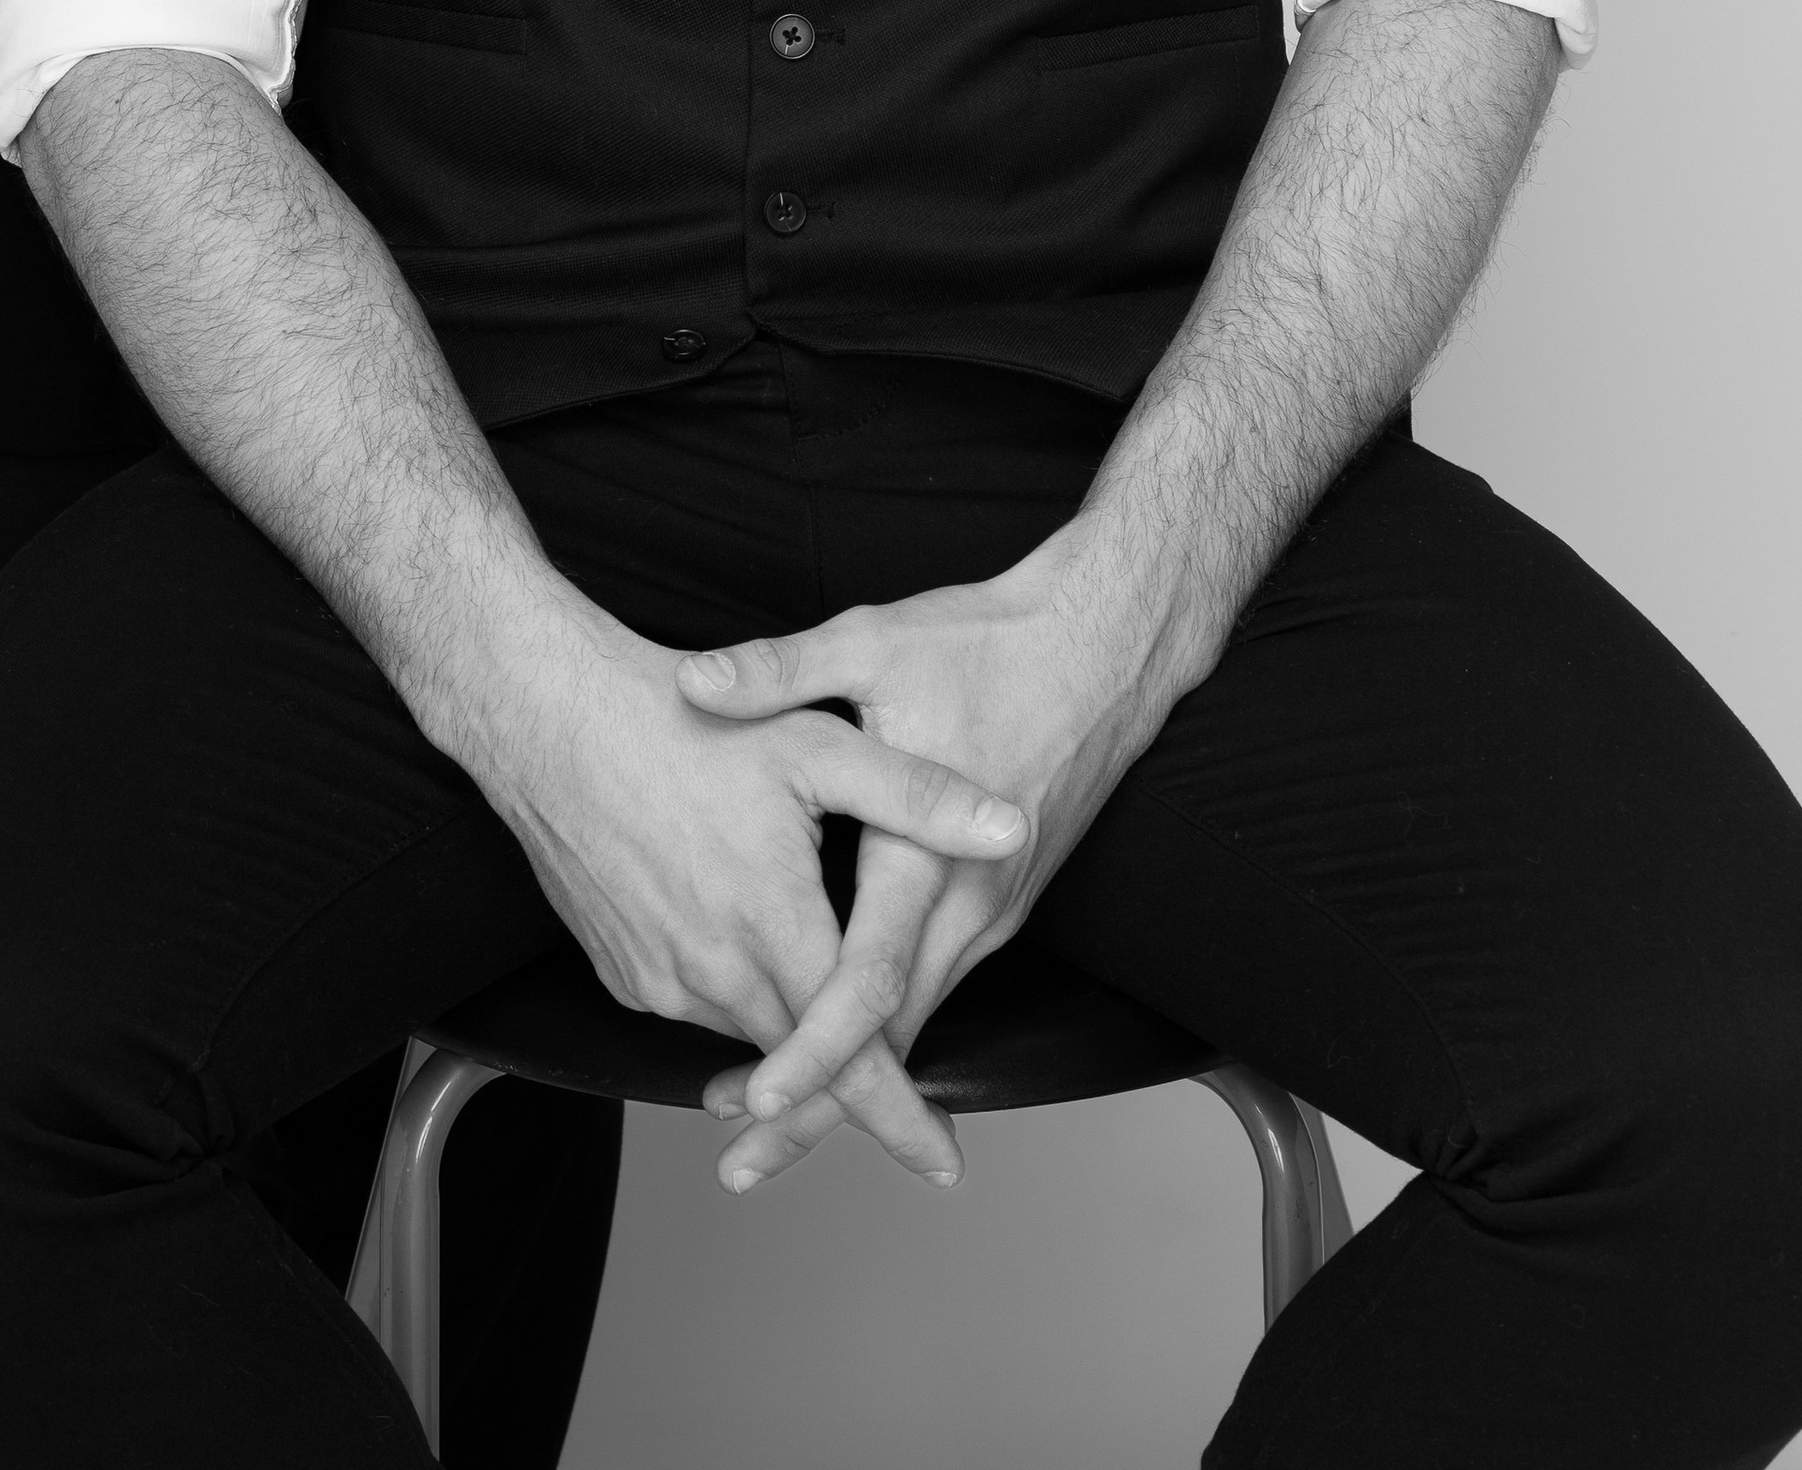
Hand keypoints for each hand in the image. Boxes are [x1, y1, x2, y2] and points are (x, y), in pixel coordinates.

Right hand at [473, 599, 1027, 1187]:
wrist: (549, 719)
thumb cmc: (684, 722)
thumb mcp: (817, 744)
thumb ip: (919, 795)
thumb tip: (1010, 828)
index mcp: (773, 928)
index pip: (852, 1060)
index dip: (903, 1118)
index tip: (945, 1164)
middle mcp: (712, 974)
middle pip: (800, 1063)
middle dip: (849, 1084)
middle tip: (905, 1106)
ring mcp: (660, 982)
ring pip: (749, 1031)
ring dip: (787, 1025)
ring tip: (812, 968)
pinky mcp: (623, 975)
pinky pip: (697, 1005)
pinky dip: (732, 990)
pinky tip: (739, 930)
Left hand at [670, 531, 1175, 1190]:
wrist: (1108, 646)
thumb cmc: (993, 642)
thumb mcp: (875, 643)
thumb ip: (781, 671)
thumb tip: (693, 684)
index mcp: (933, 850)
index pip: (869, 980)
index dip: (811, 1048)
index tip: (755, 1096)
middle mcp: (973, 902)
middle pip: (893, 1034)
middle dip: (820, 1103)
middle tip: (740, 1160)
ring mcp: (994, 910)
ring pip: (916, 1019)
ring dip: (849, 1074)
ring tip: (766, 1119)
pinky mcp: (1000, 901)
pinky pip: (935, 986)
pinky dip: (882, 1029)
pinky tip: (834, 1039)